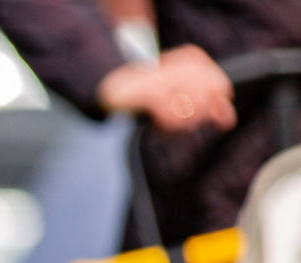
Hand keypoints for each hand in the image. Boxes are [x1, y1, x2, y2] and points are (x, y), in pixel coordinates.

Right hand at [98, 46, 234, 134]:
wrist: (112, 88)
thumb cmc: (150, 94)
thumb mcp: (184, 96)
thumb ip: (210, 107)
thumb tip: (229, 121)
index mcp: (193, 57)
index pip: (220, 87)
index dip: (212, 106)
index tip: (193, 112)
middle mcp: (185, 63)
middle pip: (207, 102)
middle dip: (193, 116)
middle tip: (175, 117)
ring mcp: (170, 77)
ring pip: (192, 112)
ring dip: (177, 123)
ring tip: (164, 119)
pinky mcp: (154, 93)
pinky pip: (173, 118)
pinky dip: (165, 126)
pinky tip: (157, 122)